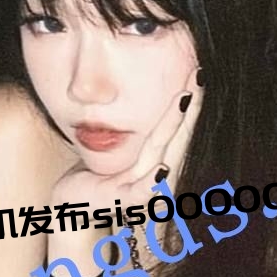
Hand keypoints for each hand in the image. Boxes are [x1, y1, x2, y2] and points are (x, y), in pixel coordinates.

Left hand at [52, 67, 203, 215]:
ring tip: (186, 98)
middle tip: (200, 74)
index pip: (178, 125)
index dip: (190, 101)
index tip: (198, 70)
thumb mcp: (125, 148)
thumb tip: (154, 90)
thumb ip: (143, 130)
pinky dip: (153, 182)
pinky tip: (164, 167)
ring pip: (165, 155)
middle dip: (191, 106)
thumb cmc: (102, 175)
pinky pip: (141, 192)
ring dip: (178, 128)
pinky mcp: (122, 202)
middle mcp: (159, 174)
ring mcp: (143, 189)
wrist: (75, 206)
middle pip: (179, 137)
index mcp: (160, 158)